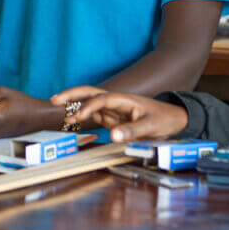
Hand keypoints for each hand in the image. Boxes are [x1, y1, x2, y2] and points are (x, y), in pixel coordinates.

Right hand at [51, 86, 188, 143]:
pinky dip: (83, 117)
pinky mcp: (114, 119)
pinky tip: (73, 122)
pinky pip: (95, 116)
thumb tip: (112, 135)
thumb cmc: (164, 119)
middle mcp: (116, 102)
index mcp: (125, 99)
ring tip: (59, 113)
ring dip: (75, 107)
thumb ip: (132, 131)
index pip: (102, 99)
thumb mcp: (151, 126)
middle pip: (91, 94)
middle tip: (54, 100)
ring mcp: (114, 110)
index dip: (89, 107)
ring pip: (90, 105)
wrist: (174, 120)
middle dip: (73, 95)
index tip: (78, 117)